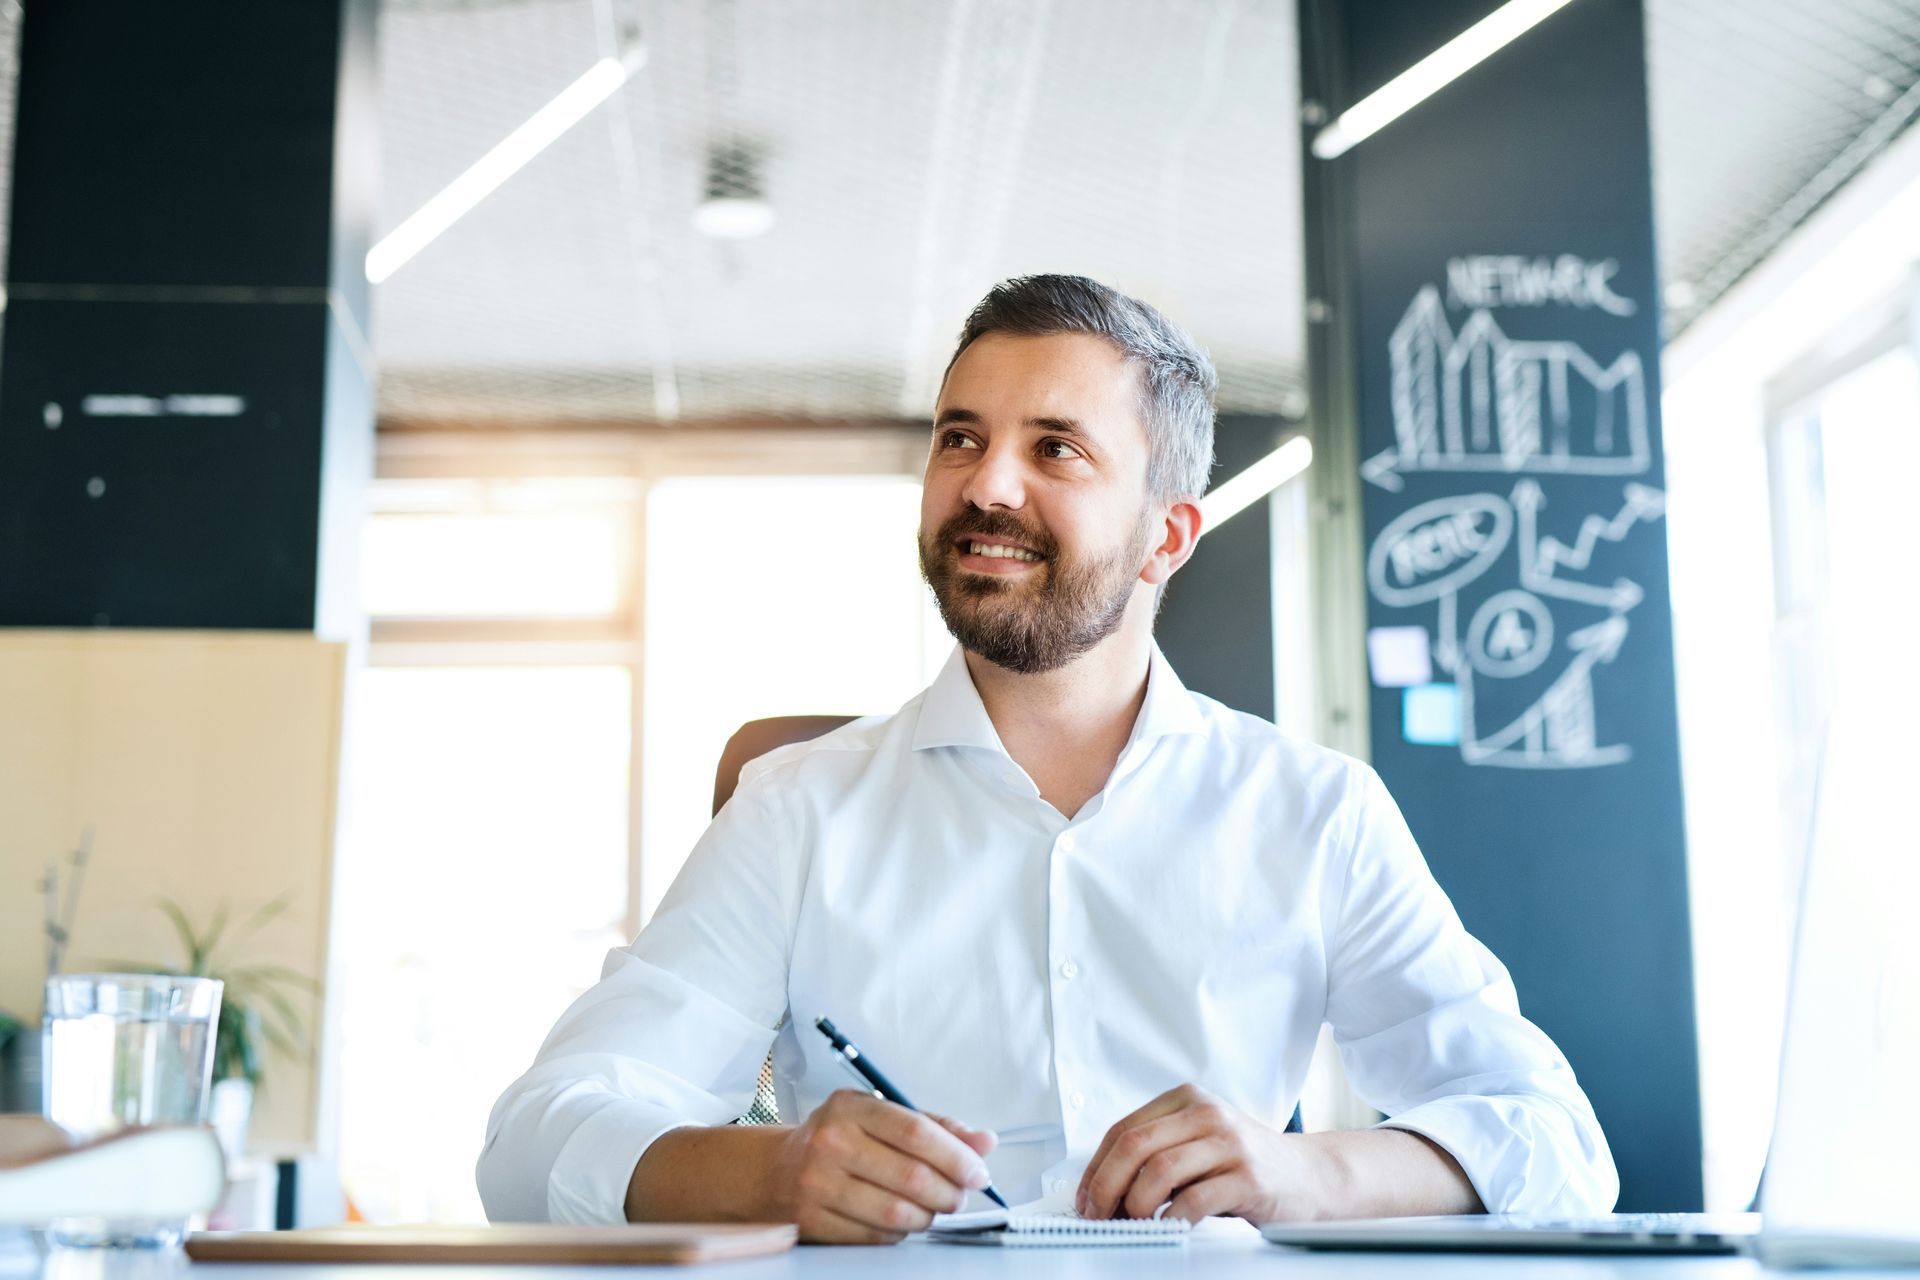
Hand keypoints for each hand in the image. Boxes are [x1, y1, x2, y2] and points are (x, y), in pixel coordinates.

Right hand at [762, 1089, 996, 1243]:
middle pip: (911, 1176)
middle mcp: (831, 1142)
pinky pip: (876, 1237)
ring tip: (932, 1209)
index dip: (956, 1156)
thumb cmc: (838, 1140)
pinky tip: (901, 1221)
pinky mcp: (813, 1220)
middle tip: (959, 1196)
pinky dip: (899, 1233)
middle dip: (949, 1192)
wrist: (775, 1170)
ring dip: (928, 1217)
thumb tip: (985, 1142)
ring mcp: (818, 1184)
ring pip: (897, 1213)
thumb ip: (935, 1127)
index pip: (916, 1132)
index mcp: (851, 1107)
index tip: (978, 1172)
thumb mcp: (880, 1117)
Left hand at [1074, 1084, 1311, 1225]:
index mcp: (1186, 1100)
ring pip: (1159, 1171)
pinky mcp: (1247, 1176)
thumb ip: (1157, 1152)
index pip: (1122, 1130)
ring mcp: (1229, 1142)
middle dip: (1106, 1186)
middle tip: (1098, 1216)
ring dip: (1134, 1206)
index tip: (1085, 1199)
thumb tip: (1101, 1189)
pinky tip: (1169, 1228)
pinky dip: (1173, 1218)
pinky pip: (1195, 1199)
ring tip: (1131, 1224)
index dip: (1095, 1169)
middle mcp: (1206, 1113)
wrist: (1308, 1176)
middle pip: (1134, 1146)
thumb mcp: (1198, 1142)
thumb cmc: (1244, 1163)